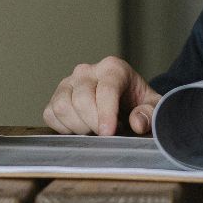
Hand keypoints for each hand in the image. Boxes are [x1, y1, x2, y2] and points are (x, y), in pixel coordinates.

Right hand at [42, 56, 161, 135]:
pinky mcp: (55, 97)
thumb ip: (149, 114)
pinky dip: (64, 128)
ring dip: (78, 126)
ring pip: (62, 106)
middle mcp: (87, 71)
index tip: (109, 133)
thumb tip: (137, 123)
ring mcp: (68, 83)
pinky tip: (81, 129)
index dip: (106, 114)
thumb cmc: (137, 103)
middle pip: (81, 99)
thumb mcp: (152, 107)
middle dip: (93, 124)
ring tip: (94, 130)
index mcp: (113, 68)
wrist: (123, 101)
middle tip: (106, 134)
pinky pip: (50, 115)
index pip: (106, 89)